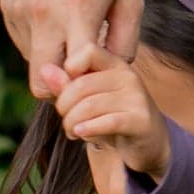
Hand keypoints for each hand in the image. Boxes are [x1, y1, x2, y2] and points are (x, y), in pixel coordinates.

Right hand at [0, 0, 140, 105]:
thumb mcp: (133, 0)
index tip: (99, 78)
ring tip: (76, 27)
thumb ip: (123, 45)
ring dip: (54, 57)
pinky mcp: (7, 2)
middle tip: (87, 69)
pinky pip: (24, 42)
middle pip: (41, 83)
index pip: (70, 75)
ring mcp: (19, 7)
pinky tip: (59, 13)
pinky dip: (41, 39)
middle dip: (64, 85)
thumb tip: (105, 79)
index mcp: (78, 9)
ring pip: (34, 63)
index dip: (85, 86)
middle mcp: (42, 10)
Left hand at [57, 58, 171, 186]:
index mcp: (114, 64)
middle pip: (81, 85)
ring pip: (89, 106)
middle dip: (64, 106)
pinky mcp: (140, 120)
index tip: (67, 90)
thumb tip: (45, 71)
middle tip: (66, 120)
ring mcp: (136, 97)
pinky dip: (87, 130)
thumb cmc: (113, 117)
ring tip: (72, 131)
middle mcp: (128, 76)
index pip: (88, 50)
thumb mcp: (88, 100)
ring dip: (72, 123)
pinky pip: (106, 122)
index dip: (69, 67)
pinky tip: (80, 134)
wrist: (148, 143)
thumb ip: (66, 85)